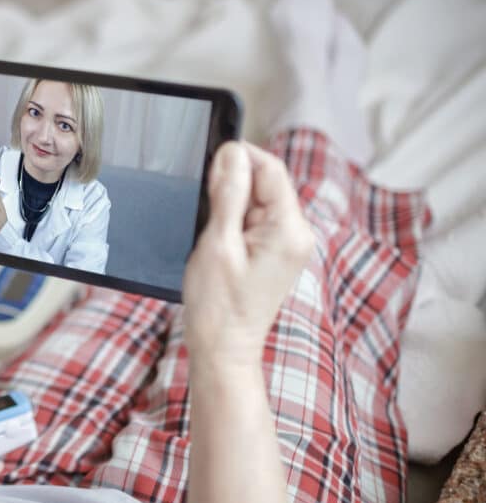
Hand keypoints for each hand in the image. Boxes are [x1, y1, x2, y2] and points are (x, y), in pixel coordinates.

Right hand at [183, 141, 314, 366]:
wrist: (223, 349)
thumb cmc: (218, 305)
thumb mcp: (217, 243)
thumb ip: (228, 194)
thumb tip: (232, 154)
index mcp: (289, 229)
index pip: (271, 169)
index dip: (240, 158)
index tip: (209, 163)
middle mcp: (298, 234)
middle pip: (266, 183)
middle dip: (233, 187)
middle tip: (205, 211)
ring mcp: (289, 245)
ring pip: (258, 201)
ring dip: (231, 207)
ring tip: (213, 237)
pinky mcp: (276, 253)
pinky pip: (256, 221)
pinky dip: (235, 223)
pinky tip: (220, 243)